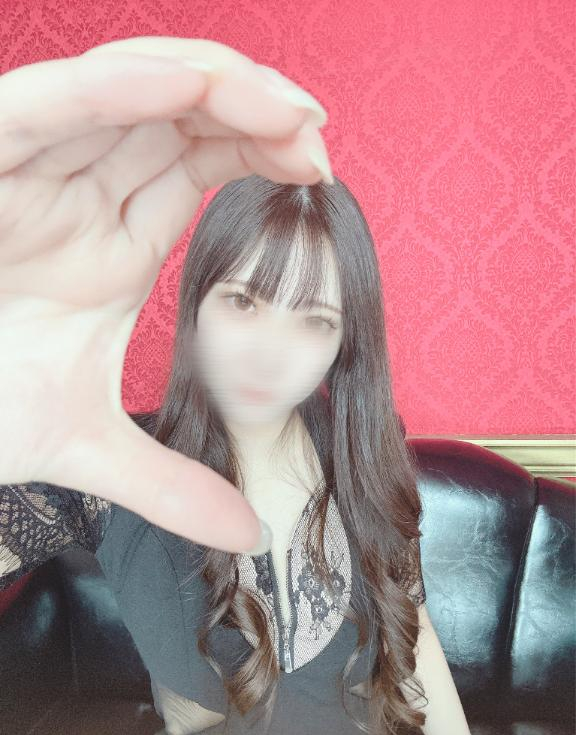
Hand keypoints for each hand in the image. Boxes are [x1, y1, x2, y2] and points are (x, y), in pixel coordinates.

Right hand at [0, 36, 330, 553]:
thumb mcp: (92, 450)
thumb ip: (174, 487)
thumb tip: (249, 534)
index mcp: (110, 244)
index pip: (195, 163)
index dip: (257, 150)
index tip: (316, 167)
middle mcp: (76, 199)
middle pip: (172, 113)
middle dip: (248, 106)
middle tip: (312, 126)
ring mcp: (29, 180)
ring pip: (121, 92)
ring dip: (204, 83)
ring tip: (279, 106)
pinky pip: (44, 107)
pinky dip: (113, 89)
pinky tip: (187, 81)